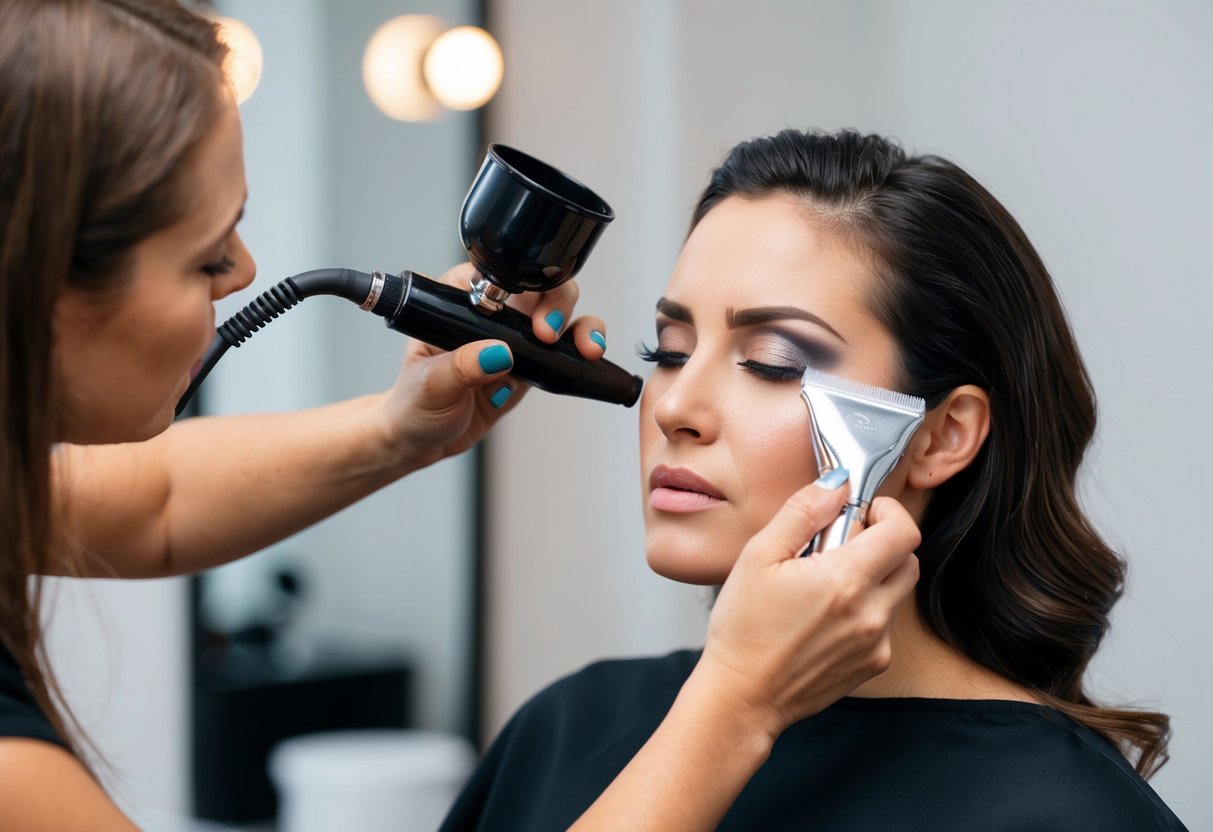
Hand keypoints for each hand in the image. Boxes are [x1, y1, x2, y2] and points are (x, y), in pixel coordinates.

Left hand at [380, 262, 607, 466]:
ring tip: (587, 349)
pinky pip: (565, 351)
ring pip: (560, 316)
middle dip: (557, 304)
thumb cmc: (414, 404)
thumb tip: (498, 353)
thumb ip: (461, 367)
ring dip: (581, 327)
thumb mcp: (429, 385)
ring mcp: (515, 337)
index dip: (520, 283)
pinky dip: (582, 352)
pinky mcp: (532, 364)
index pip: (497, 274)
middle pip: (539, 288)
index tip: (526, 310)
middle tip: (550, 334)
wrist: (422, 439)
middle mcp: (492, 312)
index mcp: (459, 300)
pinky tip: (587, 360)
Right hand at [694, 479, 920, 740]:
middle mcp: (871, 613)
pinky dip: (864, 611)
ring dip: (872, 578)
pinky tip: (823, 618)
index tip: (864, 511)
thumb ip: (802, 513)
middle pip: (908, 560)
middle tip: (838, 546)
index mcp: (845, 580)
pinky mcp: (872, 665)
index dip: (888, 512)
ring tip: (824, 586)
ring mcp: (876, 643)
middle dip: (881, 543)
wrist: (742, 698)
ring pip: (896, 592)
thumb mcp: (758, 556)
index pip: (904, 532)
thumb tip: (836, 486)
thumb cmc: (743, 630)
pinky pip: (883, 624)